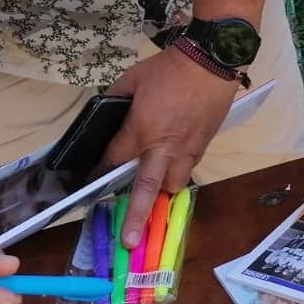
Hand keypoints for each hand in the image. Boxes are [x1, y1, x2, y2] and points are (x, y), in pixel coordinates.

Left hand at [101, 47, 238, 247]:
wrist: (211, 61)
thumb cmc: (168, 68)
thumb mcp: (132, 79)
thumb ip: (116, 101)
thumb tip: (106, 116)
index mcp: (141, 130)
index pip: (114, 161)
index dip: (101, 173)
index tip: (92, 184)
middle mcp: (163, 147)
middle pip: (148, 188)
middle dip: (138, 216)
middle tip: (130, 241)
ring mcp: (187, 149)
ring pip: (174, 184)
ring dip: (162, 193)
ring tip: (154, 200)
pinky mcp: (203, 145)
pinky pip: (188, 168)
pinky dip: (178, 174)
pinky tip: (173, 171)